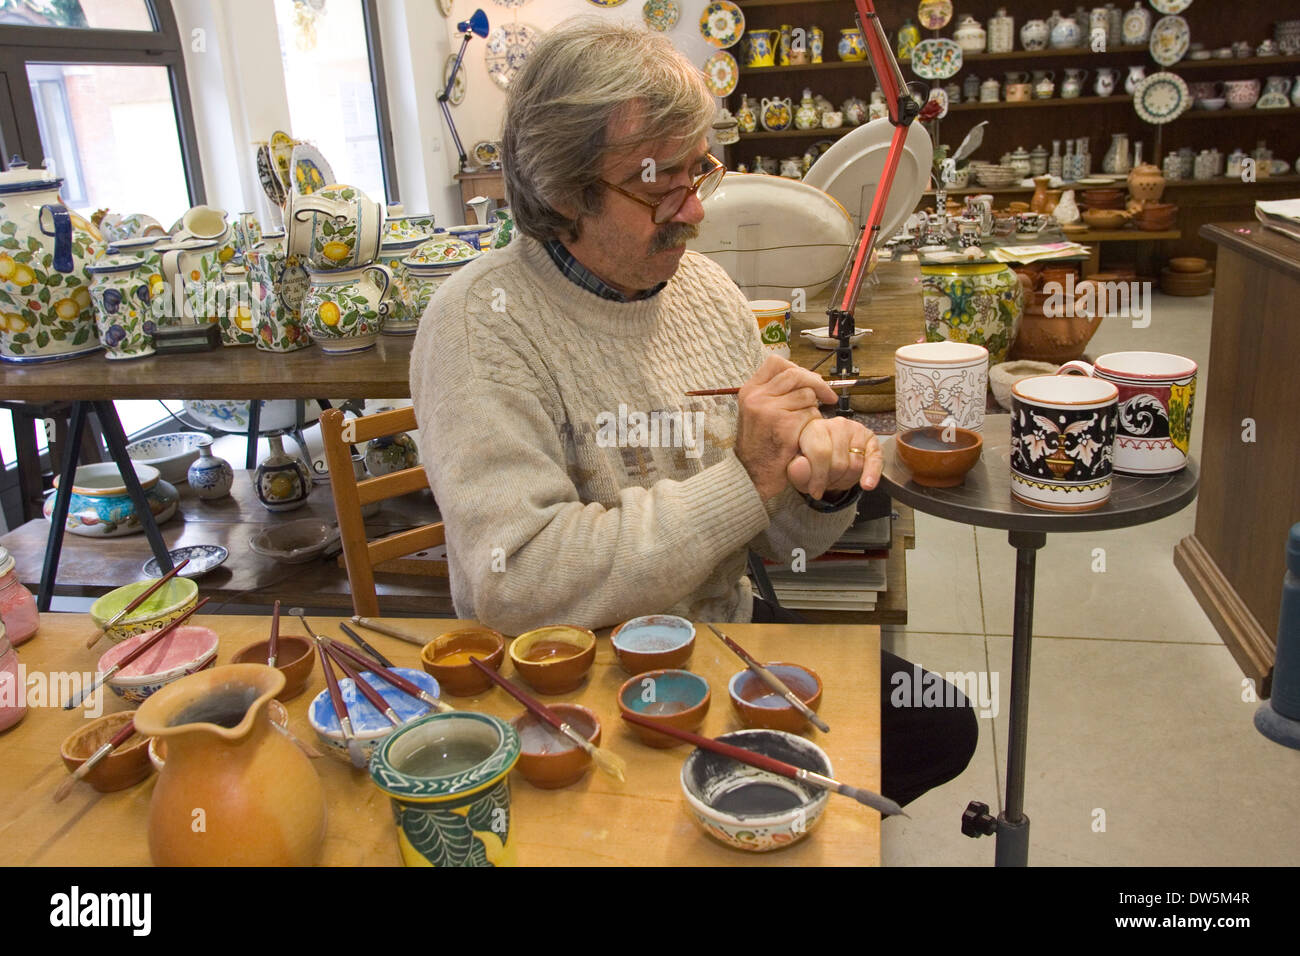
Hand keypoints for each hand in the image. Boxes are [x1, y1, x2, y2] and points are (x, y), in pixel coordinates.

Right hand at [734, 355, 837, 501]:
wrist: (752, 476)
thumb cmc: (760, 446)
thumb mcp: (757, 413)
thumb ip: (774, 393)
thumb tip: (805, 378)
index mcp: (749, 390)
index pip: (776, 363)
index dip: (798, 368)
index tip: (810, 379)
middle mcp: (757, 397)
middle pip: (795, 374)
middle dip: (817, 384)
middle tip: (829, 396)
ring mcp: (769, 410)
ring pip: (806, 395)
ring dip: (813, 409)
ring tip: (804, 425)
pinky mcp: (785, 425)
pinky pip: (811, 415)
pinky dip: (813, 425)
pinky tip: (803, 436)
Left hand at [786, 416, 882, 498]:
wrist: (825, 453)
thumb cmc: (810, 460)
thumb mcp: (797, 469)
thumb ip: (796, 470)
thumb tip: (801, 465)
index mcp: (814, 428)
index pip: (820, 453)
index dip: (818, 477)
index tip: (815, 491)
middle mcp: (836, 425)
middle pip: (839, 463)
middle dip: (832, 480)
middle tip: (826, 483)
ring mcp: (855, 430)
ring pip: (856, 465)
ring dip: (846, 480)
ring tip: (837, 479)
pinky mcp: (870, 439)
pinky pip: (875, 459)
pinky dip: (872, 473)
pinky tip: (867, 484)